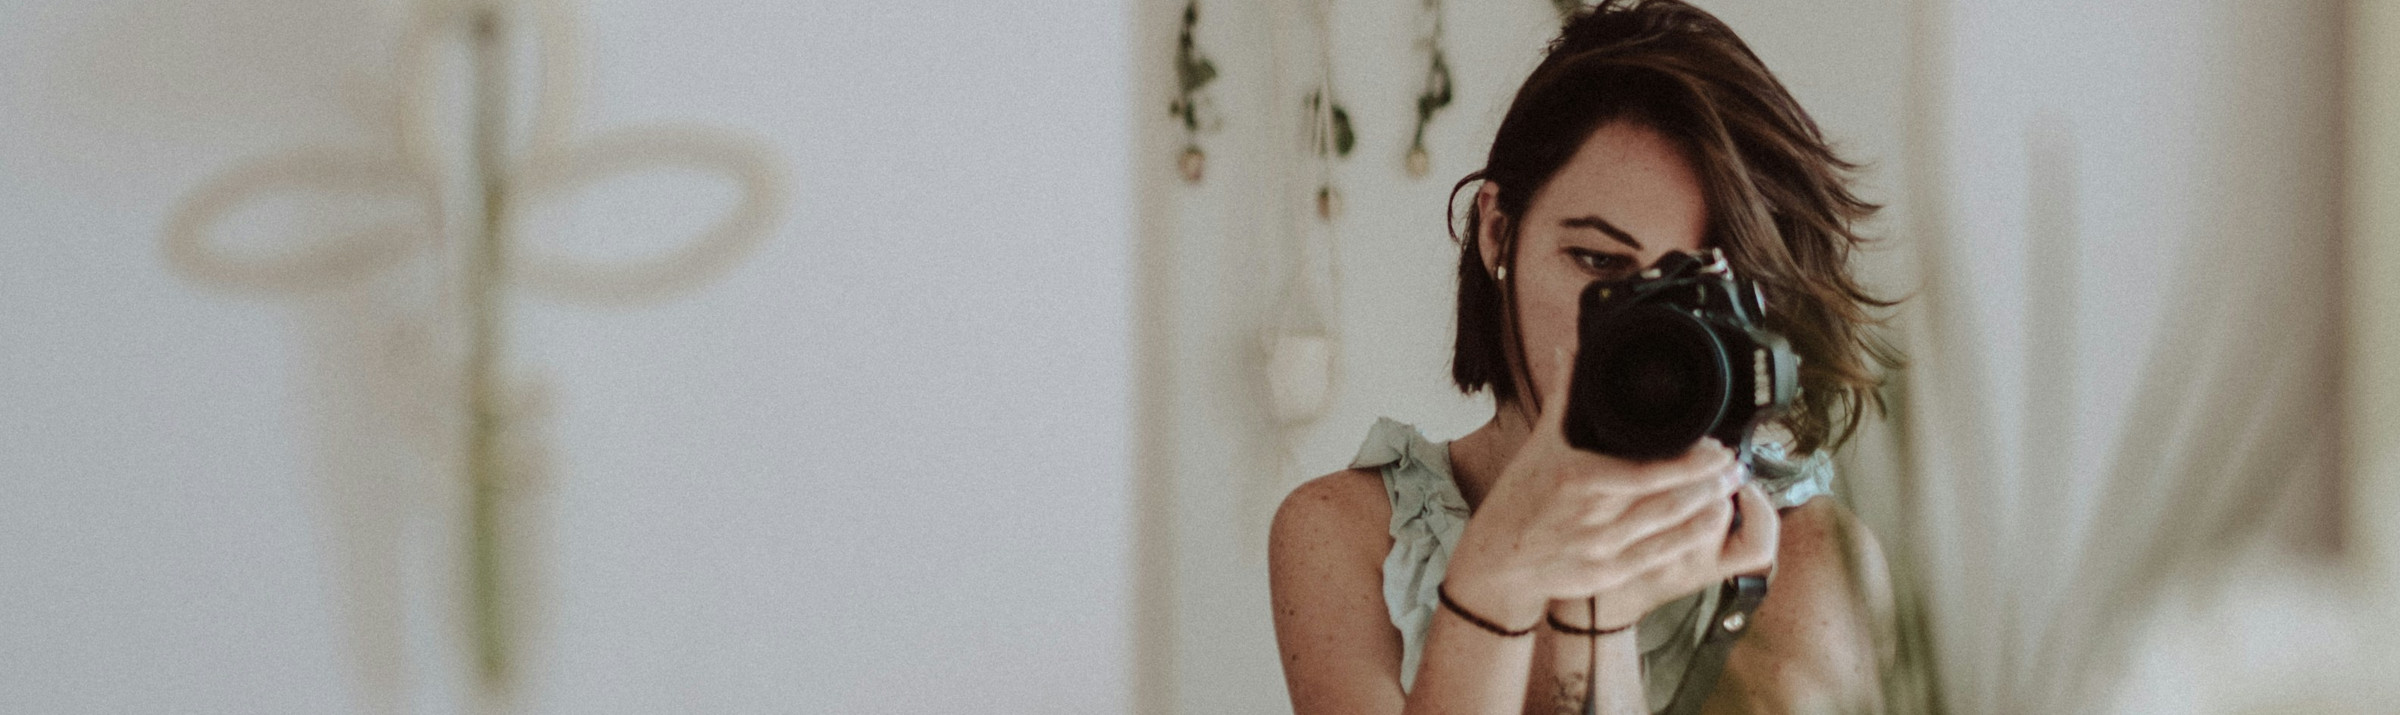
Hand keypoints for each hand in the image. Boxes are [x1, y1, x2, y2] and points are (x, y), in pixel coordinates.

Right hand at [1442, 347, 1779, 631]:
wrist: (1497, 560)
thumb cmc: (1519, 499)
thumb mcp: (1539, 446)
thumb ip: (1563, 398)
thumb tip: (1571, 353)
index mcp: (1577, 480)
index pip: (1647, 471)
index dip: (1690, 462)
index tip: (1717, 446)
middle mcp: (1593, 517)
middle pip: (1668, 499)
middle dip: (1711, 481)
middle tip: (1737, 463)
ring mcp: (1602, 549)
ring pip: (1671, 529)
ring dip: (1709, 507)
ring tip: (1732, 486)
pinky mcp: (1609, 574)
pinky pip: (1661, 555)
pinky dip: (1690, 537)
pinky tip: (1709, 521)